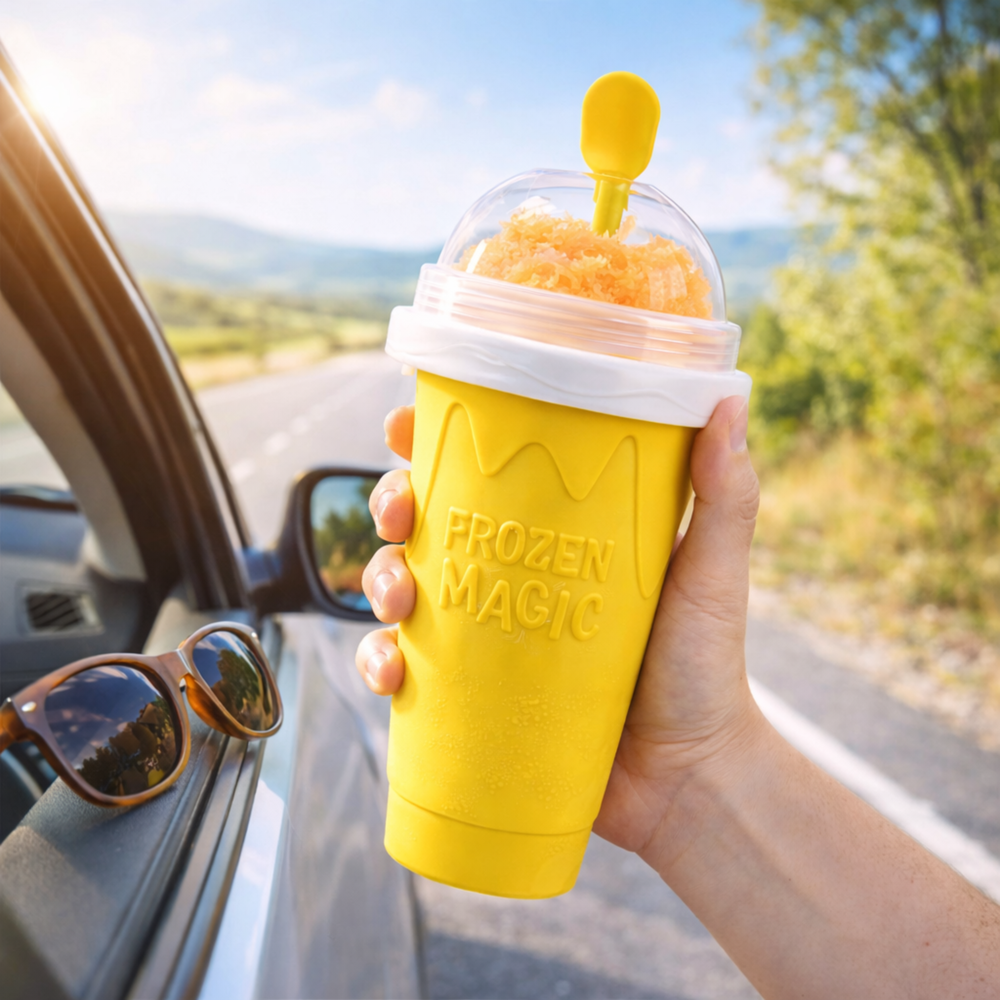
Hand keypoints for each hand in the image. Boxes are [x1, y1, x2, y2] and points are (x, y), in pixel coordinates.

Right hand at [356, 396, 762, 866]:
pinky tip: (390, 672)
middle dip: (392, 506)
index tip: (406, 426)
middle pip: (427, 523)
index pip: (485, 473)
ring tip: (398, 600)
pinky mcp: (469, 696)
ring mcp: (487, 635)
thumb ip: (725, 496)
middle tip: (400, 517)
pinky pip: (405, 670)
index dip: (433, 444)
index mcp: (555, 534)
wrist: (687, 778)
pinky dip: (379, 663)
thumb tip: (727, 403)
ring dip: (377, 580)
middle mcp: (512, 576)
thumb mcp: (712, 573)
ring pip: (402, 588)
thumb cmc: (705, 669)